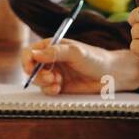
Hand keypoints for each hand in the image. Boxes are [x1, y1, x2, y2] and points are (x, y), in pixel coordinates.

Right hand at [18, 38, 138, 94]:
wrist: (112, 75)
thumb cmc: (96, 59)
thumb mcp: (75, 52)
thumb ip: (55, 52)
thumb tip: (34, 54)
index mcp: (53, 47)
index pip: (30, 52)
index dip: (27, 60)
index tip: (30, 68)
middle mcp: (51, 60)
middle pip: (31, 68)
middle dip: (37, 74)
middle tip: (50, 77)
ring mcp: (55, 73)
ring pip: (38, 80)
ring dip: (44, 83)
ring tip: (57, 83)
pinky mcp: (60, 86)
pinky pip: (47, 90)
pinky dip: (49, 90)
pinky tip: (59, 88)